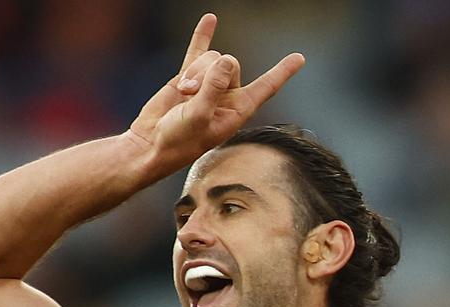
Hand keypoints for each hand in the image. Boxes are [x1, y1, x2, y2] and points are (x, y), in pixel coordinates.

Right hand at [128, 13, 304, 175]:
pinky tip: (210, 19)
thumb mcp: (199, 117)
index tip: (300, 58)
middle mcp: (227, 96)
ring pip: (211, 59)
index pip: (266, 87)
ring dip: (195, 72)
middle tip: (191, 95)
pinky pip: (198, 51)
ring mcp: (208, 85)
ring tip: (183, 94)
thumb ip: (213, 89)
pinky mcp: (188, 78)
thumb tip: (226, 60)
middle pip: (230, 65)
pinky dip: (202, 35)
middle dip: (209, 74)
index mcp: (237, 111)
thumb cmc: (177, 141)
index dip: (282, 72)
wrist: (150, 145)